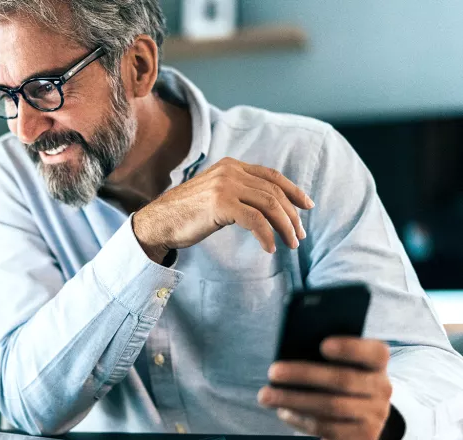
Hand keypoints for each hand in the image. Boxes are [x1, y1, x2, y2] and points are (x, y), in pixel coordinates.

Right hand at [132, 157, 314, 262]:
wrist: (157, 222)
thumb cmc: (185, 214)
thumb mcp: (215, 194)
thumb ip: (237, 192)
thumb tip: (268, 207)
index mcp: (231, 166)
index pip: (271, 176)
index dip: (293, 191)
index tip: (306, 207)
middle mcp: (230, 171)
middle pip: (274, 192)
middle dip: (292, 215)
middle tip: (299, 235)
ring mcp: (225, 186)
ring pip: (269, 204)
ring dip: (285, 226)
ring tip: (291, 244)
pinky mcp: (220, 204)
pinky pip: (255, 220)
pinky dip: (267, 235)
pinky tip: (269, 248)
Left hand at [258, 337, 396, 439]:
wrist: (361, 423)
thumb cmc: (340, 383)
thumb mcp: (340, 367)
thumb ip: (323, 358)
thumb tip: (287, 352)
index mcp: (376, 364)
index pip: (375, 353)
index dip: (351, 348)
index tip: (323, 345)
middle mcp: (382, 389)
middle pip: (343, 380)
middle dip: (303, 374)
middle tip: (272, 371)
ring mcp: (374, 415)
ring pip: (330, 406)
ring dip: (292, 399)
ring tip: (265, 395)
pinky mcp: (361, 437)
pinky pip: (326, 427)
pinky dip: (299, 418)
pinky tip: (282, 411)